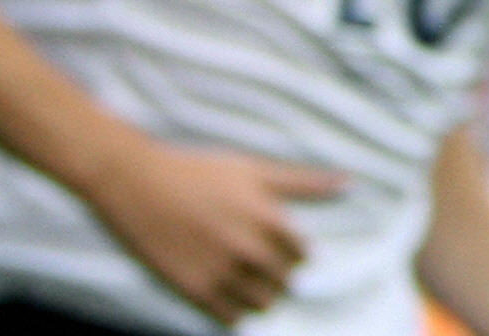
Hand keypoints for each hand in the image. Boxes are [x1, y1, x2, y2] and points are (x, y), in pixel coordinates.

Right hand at [79, 135, 345, 324]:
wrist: (137, 183)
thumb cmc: (199, 172)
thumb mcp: (254, 170)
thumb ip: (304, 182)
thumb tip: (350, 182)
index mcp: (268, 219)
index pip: (304, 255)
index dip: (294, 252)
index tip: (280, 247)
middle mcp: (249, 249)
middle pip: (284, 282)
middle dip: (278, 275)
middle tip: (260, 264)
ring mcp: (220, 272)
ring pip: (261, 303)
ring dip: (260, 296)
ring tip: (244, 279)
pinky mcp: (192, 290)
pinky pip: (229, 318)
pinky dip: (233, 311)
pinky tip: (224, 293)